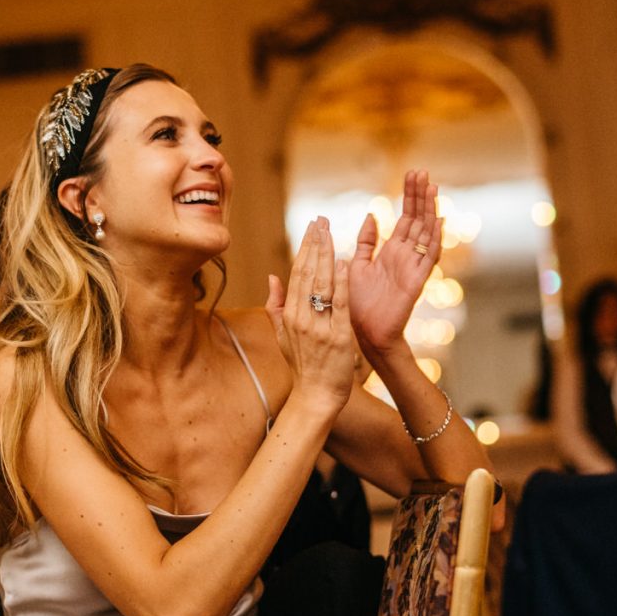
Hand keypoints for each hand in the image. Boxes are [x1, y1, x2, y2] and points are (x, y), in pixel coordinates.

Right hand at [265, 217, 354, 413]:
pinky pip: (339, 304)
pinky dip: (341, 283)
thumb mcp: (282, 335)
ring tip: (330, 231)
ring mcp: (319, 327)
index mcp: (289, 315)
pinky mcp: (338, 337)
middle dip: (315, 243)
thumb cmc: (302, 366)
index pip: (296, 273)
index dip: (304, 248)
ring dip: (327, 255)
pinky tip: (344, 262)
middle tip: (321, 219)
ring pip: (322, 284)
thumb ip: (275, 305)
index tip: (311, 226)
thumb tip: (272, 277)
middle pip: (308, 273)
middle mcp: (301, 318)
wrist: (316, 397)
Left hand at [349, 170, 440, 354]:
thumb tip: (372, 214)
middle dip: (419, 195)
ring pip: (426, 233)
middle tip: (422, 171)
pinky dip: (434, 238)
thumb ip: (366, 241)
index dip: (409, 196)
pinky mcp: (416, 281)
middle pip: (417, 219)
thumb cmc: (357, 304)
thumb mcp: (356, 264)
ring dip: (429, 210)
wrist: (361, 334)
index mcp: (391, 252)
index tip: (412, 173)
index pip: (404, 217)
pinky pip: (429, 257)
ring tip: (431, 186)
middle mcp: (405, 256)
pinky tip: (438, 219)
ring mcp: (413, 267)